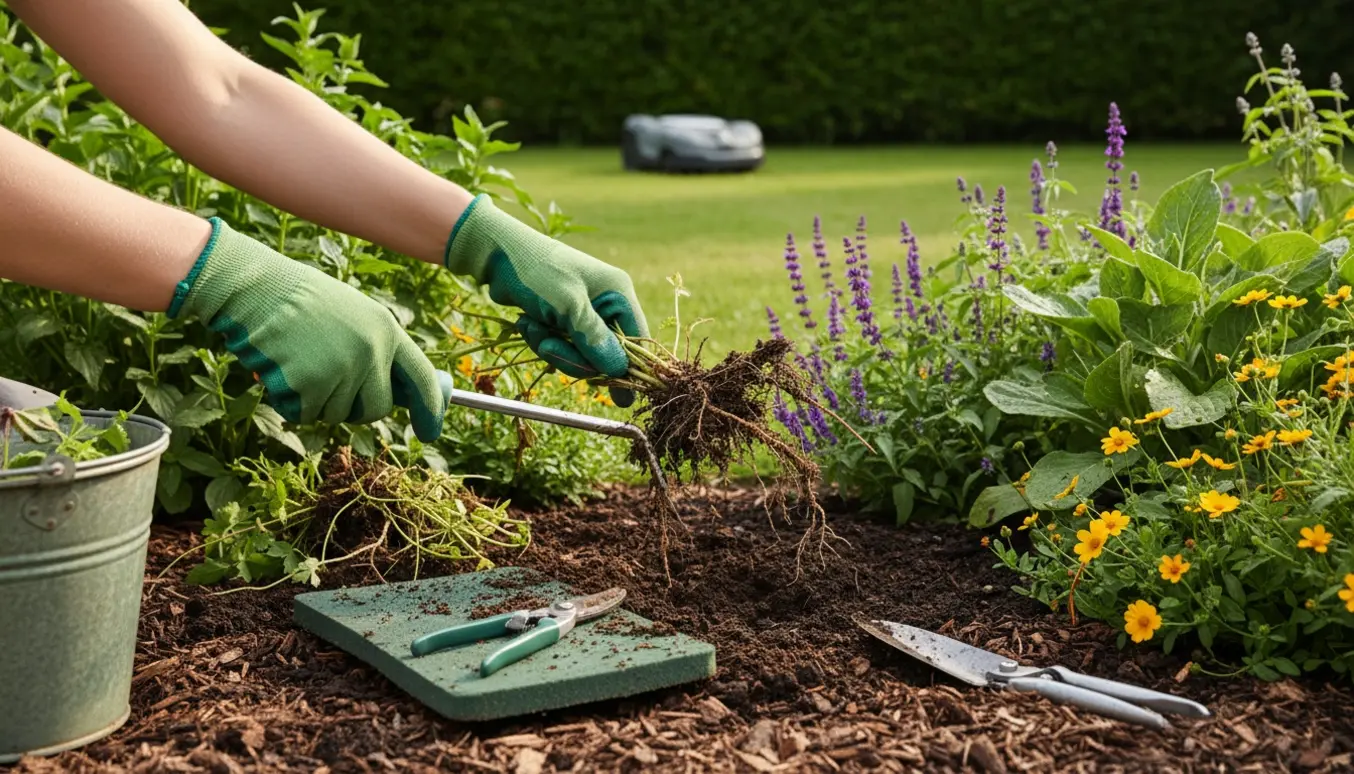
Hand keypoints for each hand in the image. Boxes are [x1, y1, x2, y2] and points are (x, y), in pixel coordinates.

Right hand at [169, 217, 451, 439]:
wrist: (257, 287)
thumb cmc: (303, 302)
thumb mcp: (355, 315)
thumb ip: (378, 350)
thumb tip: (396, 395)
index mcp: (386, 330)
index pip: (422, 378)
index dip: (431, 409)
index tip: (431, 431)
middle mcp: (371, 351)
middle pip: (377, 409)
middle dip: (356, 408)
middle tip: (328, 384)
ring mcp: (342, 369)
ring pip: (338, 415)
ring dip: (317, 401)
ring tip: (300, 363)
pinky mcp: (310, 385)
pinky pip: (306, 415)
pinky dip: (291, 402)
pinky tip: (282, 370)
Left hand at [443, 194, 647, 407]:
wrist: (497, 253)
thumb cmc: (537, 272)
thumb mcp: (568, 306)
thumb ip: (596, 340)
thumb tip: (622, 373)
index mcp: (619, 294)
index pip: (638, 341)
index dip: (627, 368)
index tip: (618, 397)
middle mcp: (607, 304)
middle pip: (606, 354)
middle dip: (574, 356)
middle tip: (547, 346)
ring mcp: (585, 313)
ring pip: (580, 354)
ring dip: (553, 348)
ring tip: (532, 326)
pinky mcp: (564, 320)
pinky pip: (562, 347)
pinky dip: (543, 340)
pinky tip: (527, 323)